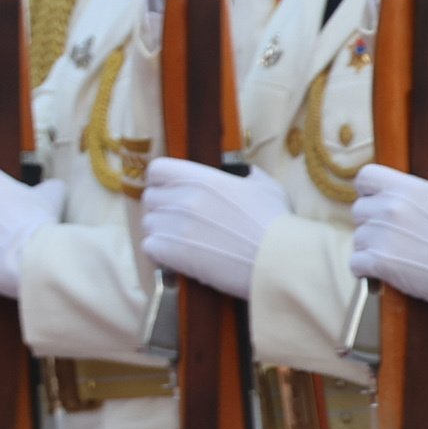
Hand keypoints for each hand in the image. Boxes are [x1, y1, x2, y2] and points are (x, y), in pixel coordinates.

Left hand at [139, 158, 288, 298]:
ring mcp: (175, 225)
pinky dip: (159, 253)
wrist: (279, 259)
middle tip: (180, 223)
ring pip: (148, 224)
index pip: (157, 170)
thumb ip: (245, 175)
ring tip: (183, 243)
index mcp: (202, 178)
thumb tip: (239, 172)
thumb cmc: (276, 223)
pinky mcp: (171, 251)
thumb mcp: (265, 187)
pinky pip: (148, 247)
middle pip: (150, 199)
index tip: (170, 191)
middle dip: (162, 209)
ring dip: (161, 233)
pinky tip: (179, 257)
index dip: (161, 181)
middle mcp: (183, 198)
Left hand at [349, 164, 427, 310]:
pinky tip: (379, 272)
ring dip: (371, 247)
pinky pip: (355, 263)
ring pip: (358, 238)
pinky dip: (365, 270)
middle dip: (373, 222)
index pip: (367, 177)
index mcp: (407, 189)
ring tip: (393, 256)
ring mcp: (380, 235)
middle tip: (392, 235)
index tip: (377, 199)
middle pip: (360, 210)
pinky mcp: (378, 262)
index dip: (369, 189)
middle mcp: (389, 208)